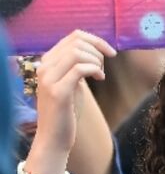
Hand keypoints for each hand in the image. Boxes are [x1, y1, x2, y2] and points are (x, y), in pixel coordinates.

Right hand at [29, 31, 115, 168]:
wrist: (54, 137)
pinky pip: (79, 69)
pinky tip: (100, 79)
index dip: (96, 41)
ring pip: (77, 53)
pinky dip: (95, 70)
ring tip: (100, 74)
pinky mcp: (57, 91)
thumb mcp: (73, 82)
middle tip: (103, 68)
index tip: (110, 52)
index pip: (73, 37)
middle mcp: (44, 67)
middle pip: (76, 42)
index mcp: (47, 62)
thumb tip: (95, 50)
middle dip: (98, 51)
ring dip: (96, 61)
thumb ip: (78, 66)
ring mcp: (48, 79)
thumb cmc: (67, 110)